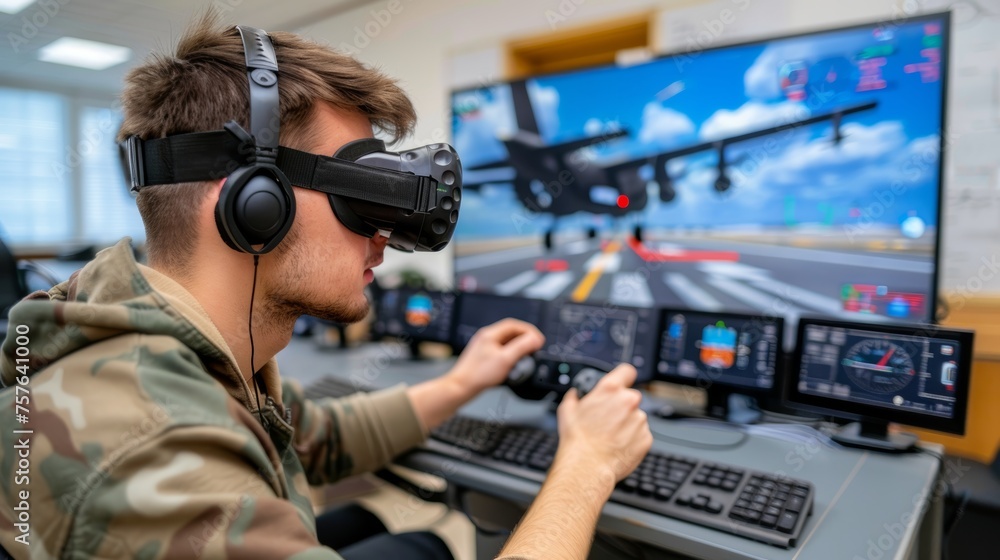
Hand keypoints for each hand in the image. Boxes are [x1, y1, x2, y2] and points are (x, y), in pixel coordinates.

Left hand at [446, 318, 544, 395]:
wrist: (461, 387)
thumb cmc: (479, 374)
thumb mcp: (505, 359)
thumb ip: (522, 347)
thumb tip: (535, 338)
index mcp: (490, 334)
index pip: (514, 325)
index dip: (529, 330)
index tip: (538, 340)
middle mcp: (486, 338)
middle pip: (510, 332)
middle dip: (524, 339)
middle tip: (534, 348)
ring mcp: (484, 347)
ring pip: (506, 342)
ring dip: (517, 348)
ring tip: (525, 357)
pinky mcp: (483, 357)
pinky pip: (501, 351)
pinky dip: (510, 355)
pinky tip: (512, 365)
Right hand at [554, 364, 651, 484]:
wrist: (587, 466)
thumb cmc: (577, 440)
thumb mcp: (567, 410)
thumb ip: (574, 397)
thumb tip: (575, 394)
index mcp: (610, 390)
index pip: (626, 371)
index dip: (624, 377)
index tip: (623, 382)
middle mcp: (628, 401)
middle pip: (631, 398)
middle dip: (622, 407)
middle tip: (609, 420)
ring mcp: (639, 420)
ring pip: (637, 417)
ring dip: (628, 424)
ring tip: (611, 437)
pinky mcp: (646, 438)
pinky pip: (642, 435)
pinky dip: (633, 439)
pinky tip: (618, 446)